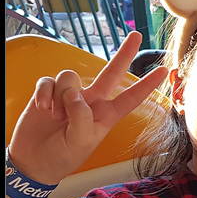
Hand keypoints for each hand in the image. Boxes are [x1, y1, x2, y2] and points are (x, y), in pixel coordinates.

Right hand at [7, 32, 166, 185]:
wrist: (33, 161)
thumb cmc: (61, 156)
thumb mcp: (80, 142)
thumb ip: (82, 117)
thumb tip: (75, 93)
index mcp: (105, 115)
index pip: (130, 97)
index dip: (146, 85)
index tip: (163, 71)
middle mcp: (90, 101)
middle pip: (110, 72)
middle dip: (124, 54)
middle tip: (136, 35)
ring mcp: (69, 95)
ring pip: (70, 77)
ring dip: (61, 96)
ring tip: (56, 116)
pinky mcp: (48, 92)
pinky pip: (48, 81)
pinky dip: (45, 93)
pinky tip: (43, 108)